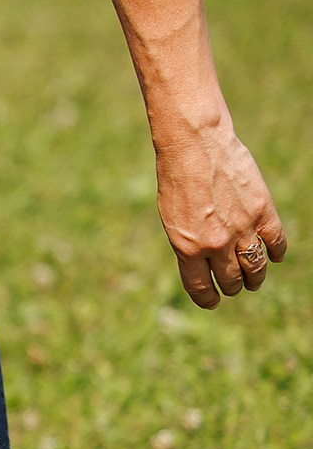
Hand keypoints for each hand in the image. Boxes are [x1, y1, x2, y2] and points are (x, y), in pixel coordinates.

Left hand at [154, 114, 287, 307]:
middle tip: (235, 287)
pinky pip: (276, 242)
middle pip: (232, 279)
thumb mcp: (171, 219)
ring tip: (253, 280)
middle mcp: (215, 244)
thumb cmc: (176, 180)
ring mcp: (242, 228)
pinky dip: (276, 253)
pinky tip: (274, 256)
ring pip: (256, 267)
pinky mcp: (262, 211)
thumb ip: (188, 243)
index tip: (213, 302)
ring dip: (255, 278)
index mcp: (187, 248)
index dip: (208, 299)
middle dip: (233, 287)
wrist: (194, 146)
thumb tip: (203, 263)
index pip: (201, 287)